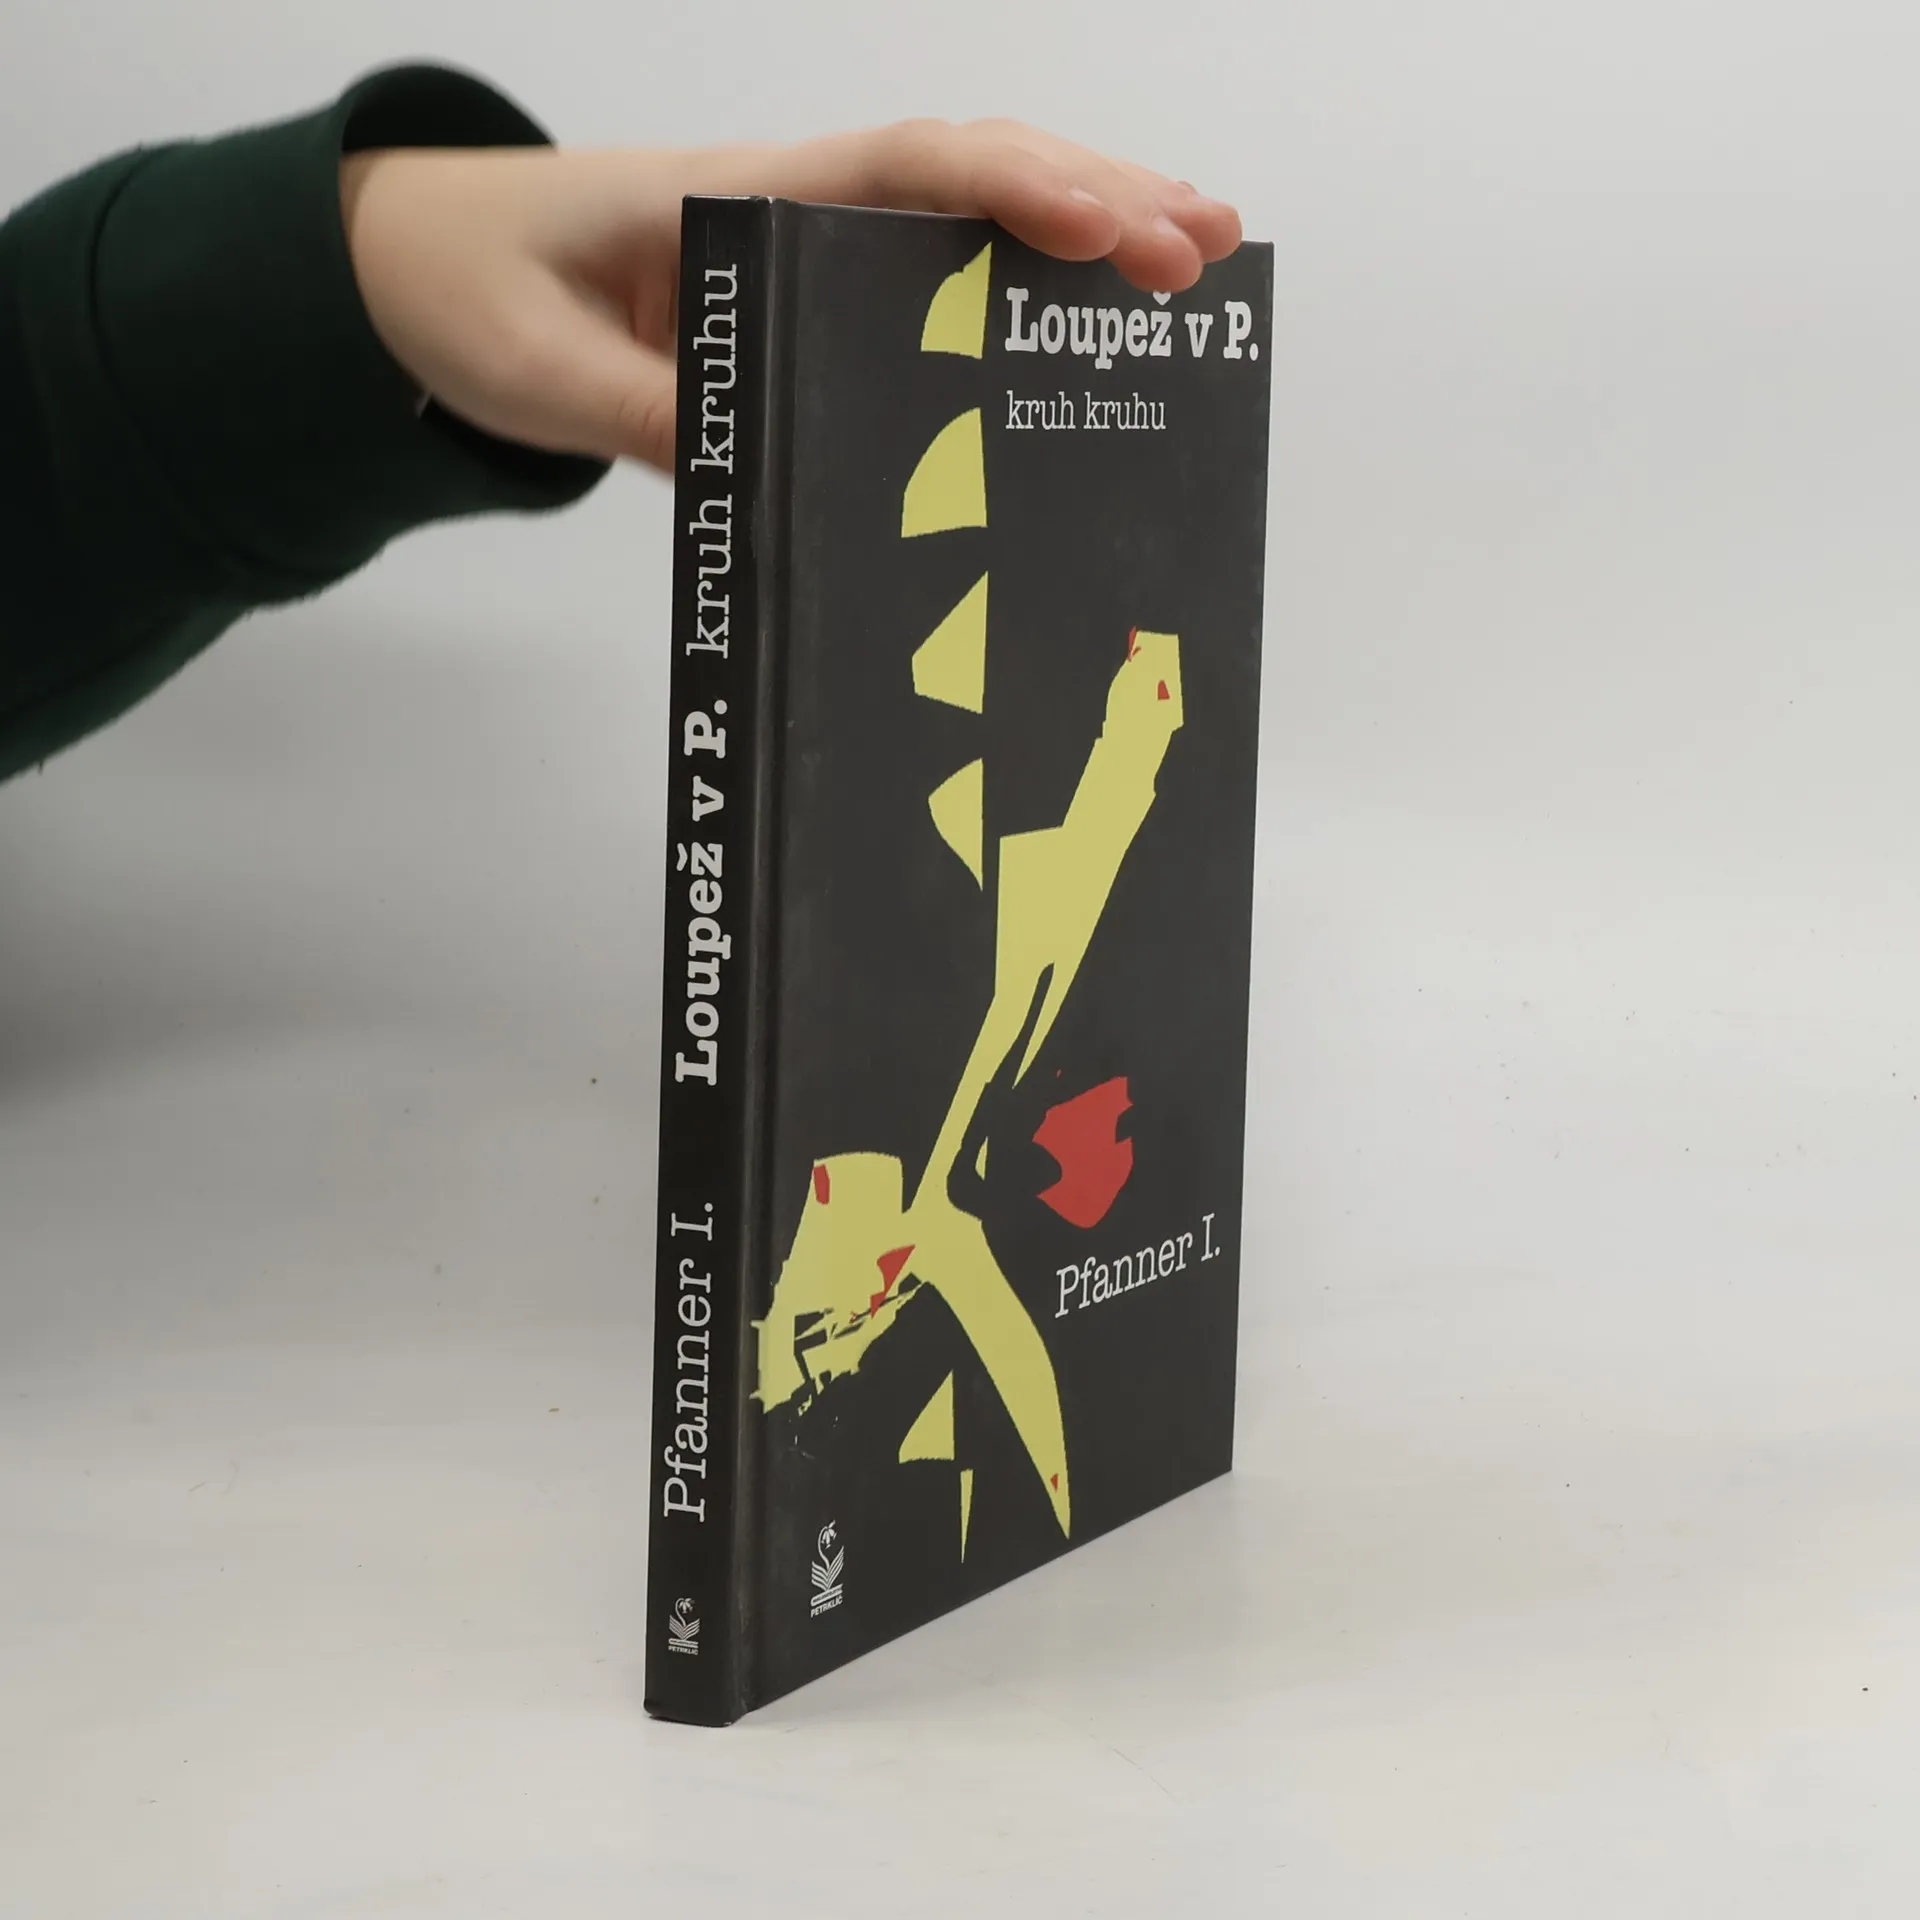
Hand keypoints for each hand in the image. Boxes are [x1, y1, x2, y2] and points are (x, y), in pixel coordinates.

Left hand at [339, 123, 1241, 471]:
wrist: (415, 271)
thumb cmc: (467, 290)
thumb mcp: (540, 368)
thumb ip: (647, 417)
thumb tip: (767, 480)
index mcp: (734, 196)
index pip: (899, 169)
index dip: (1010, 191)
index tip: (1102, 226)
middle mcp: (789, 208)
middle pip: (968, 178)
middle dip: (1094, 201)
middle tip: (1207, 248)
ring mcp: (801, 252)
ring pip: (963, 225)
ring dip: (1079, 237)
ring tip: (1195, 267)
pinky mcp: (799, 307)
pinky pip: (923, 286)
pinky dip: (1010, 297)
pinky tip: (1077, 331)